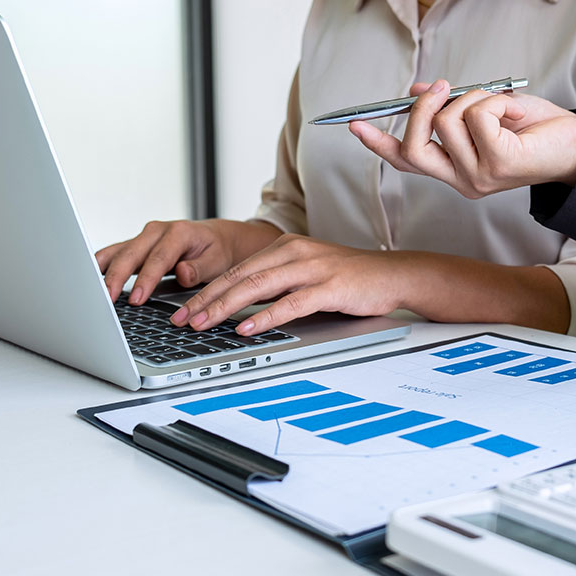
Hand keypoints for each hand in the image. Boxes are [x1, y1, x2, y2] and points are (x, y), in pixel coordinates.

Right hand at [95, 219, 276, 304]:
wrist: (220, 239)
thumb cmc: (219, 251)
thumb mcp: (218, 261)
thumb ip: (200, 268)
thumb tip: (183, 272)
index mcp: (179, 233)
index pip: (158, 258)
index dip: (145, 280)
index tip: (136, 298)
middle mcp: (158, 231)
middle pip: (131, 253)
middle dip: (116, 277)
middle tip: (106, 299)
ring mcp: (145, 237)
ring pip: (117, 251)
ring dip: (102, 270)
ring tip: (90, 290)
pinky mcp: (137, 246)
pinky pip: (115, 254)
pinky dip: (102, 266)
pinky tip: (90, 280)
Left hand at [168, 234, 403, 334]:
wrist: (394, 275)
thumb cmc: (350, 279)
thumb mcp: (307, 273)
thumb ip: (277, 284)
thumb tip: (241, 306)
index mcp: (285, 247)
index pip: (236, 270)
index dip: (207, 290)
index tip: (183, 309)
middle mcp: (294, 252)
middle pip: (240, 276)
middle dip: (206, 299)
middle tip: (182, 319)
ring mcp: (312, 268)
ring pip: (258, 287)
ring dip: (225, 307)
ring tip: (204, 323)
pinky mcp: (330, 287)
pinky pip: (290, 303)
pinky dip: (265, 316)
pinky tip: (247, 328)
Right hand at [349, 79, 575, 198]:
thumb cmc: (535, 128)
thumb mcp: (486, 109)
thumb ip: (451, 105)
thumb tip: (418, 89)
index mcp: (453, 171)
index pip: (406, 161)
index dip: (378, 142)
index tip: (353, 125)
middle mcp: (461, 181)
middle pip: (414, 146)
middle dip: (422, 107)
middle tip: (441, 86)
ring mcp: (478, 177)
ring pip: (447, 121)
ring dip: (474, 96)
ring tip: (501, 105)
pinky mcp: (498, 165)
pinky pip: (477, 114)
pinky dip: (495, 100)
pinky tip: (515, 113)